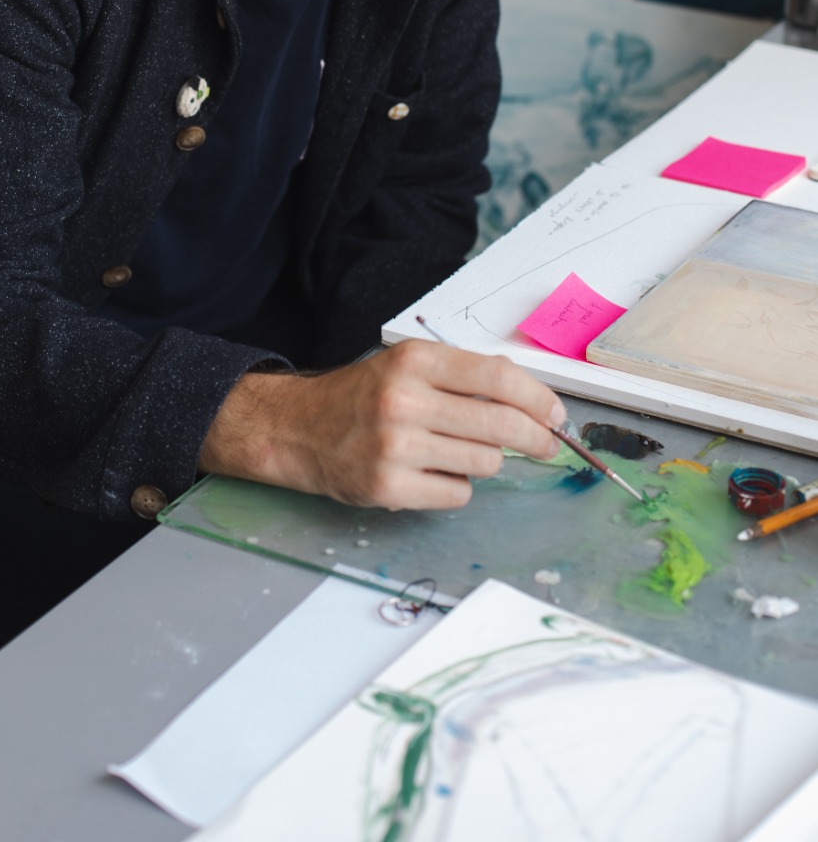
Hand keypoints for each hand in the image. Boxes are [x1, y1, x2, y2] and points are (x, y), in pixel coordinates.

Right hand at [198, 340, 565, 511]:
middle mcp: (404, 400)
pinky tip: (431, 472)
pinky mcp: (389, 488)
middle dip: (536, 438)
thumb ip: (466, 376)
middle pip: (501, 424)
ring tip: (456, 451)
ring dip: (484, 460)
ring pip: (485, 462)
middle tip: (546, 444)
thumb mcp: (409, 366)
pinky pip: (458, 494)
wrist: (299, 428)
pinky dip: (455, 486)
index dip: (538, 398)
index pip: (497, 377)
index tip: (555, 414)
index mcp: (415, 361)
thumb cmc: (364, 396)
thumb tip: (534, 400)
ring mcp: (396, 447)